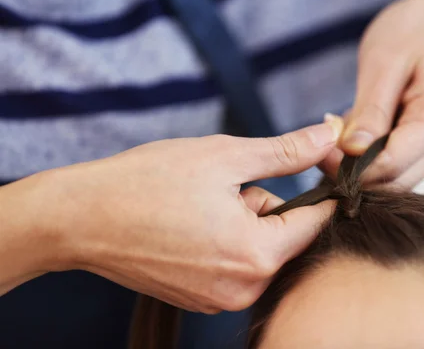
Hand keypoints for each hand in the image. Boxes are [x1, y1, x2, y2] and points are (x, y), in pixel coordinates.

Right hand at [22, 122, 339, 312]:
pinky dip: (226, 240)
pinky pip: (235, 265)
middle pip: (285, 237)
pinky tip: (190, 223)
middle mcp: (243, 290)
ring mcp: (219, 301)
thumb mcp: (226, 156)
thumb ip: (286, 151)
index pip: (315, 222)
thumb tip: (330, 136)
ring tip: (201, 204)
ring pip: (259, 250)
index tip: (308, 162)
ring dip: (245, 222)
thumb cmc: (148, 182)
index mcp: (256, 256)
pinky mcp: (200, 300)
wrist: (80, 218)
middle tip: (226, 185)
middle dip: (267, 205)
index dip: (318, 187)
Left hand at [322, 0, 423, 187]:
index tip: (319, 148)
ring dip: (359, 165)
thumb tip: (351, 153)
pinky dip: (370, 157)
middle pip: (391, 182)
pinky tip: (360, 129)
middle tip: (324, 137)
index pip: (390, 167)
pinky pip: (396, 168)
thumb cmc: (418, 32)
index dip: (349, 168)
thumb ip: (370, 111)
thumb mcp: (385, 62)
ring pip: (392, 180)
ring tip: (344, 125)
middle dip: (352, 170)